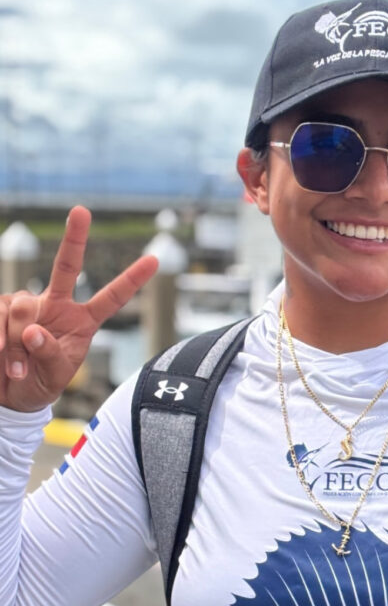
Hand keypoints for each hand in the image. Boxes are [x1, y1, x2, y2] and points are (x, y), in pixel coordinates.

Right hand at [0, 206, 157, 412]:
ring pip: (22, 306)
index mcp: (82, 321)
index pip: (110, 298)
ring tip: (16, 369)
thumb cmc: (40, 385)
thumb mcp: (54, 377)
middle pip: (67, 266)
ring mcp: (27, 305)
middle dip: (75, 237)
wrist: (10, 394)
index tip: (155, 260)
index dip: (131, 280)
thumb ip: (48, 354)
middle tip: (82, 210)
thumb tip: (32, 329)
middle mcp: (56, 305)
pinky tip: (0, 357)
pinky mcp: (0, 309)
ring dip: (16, 342)